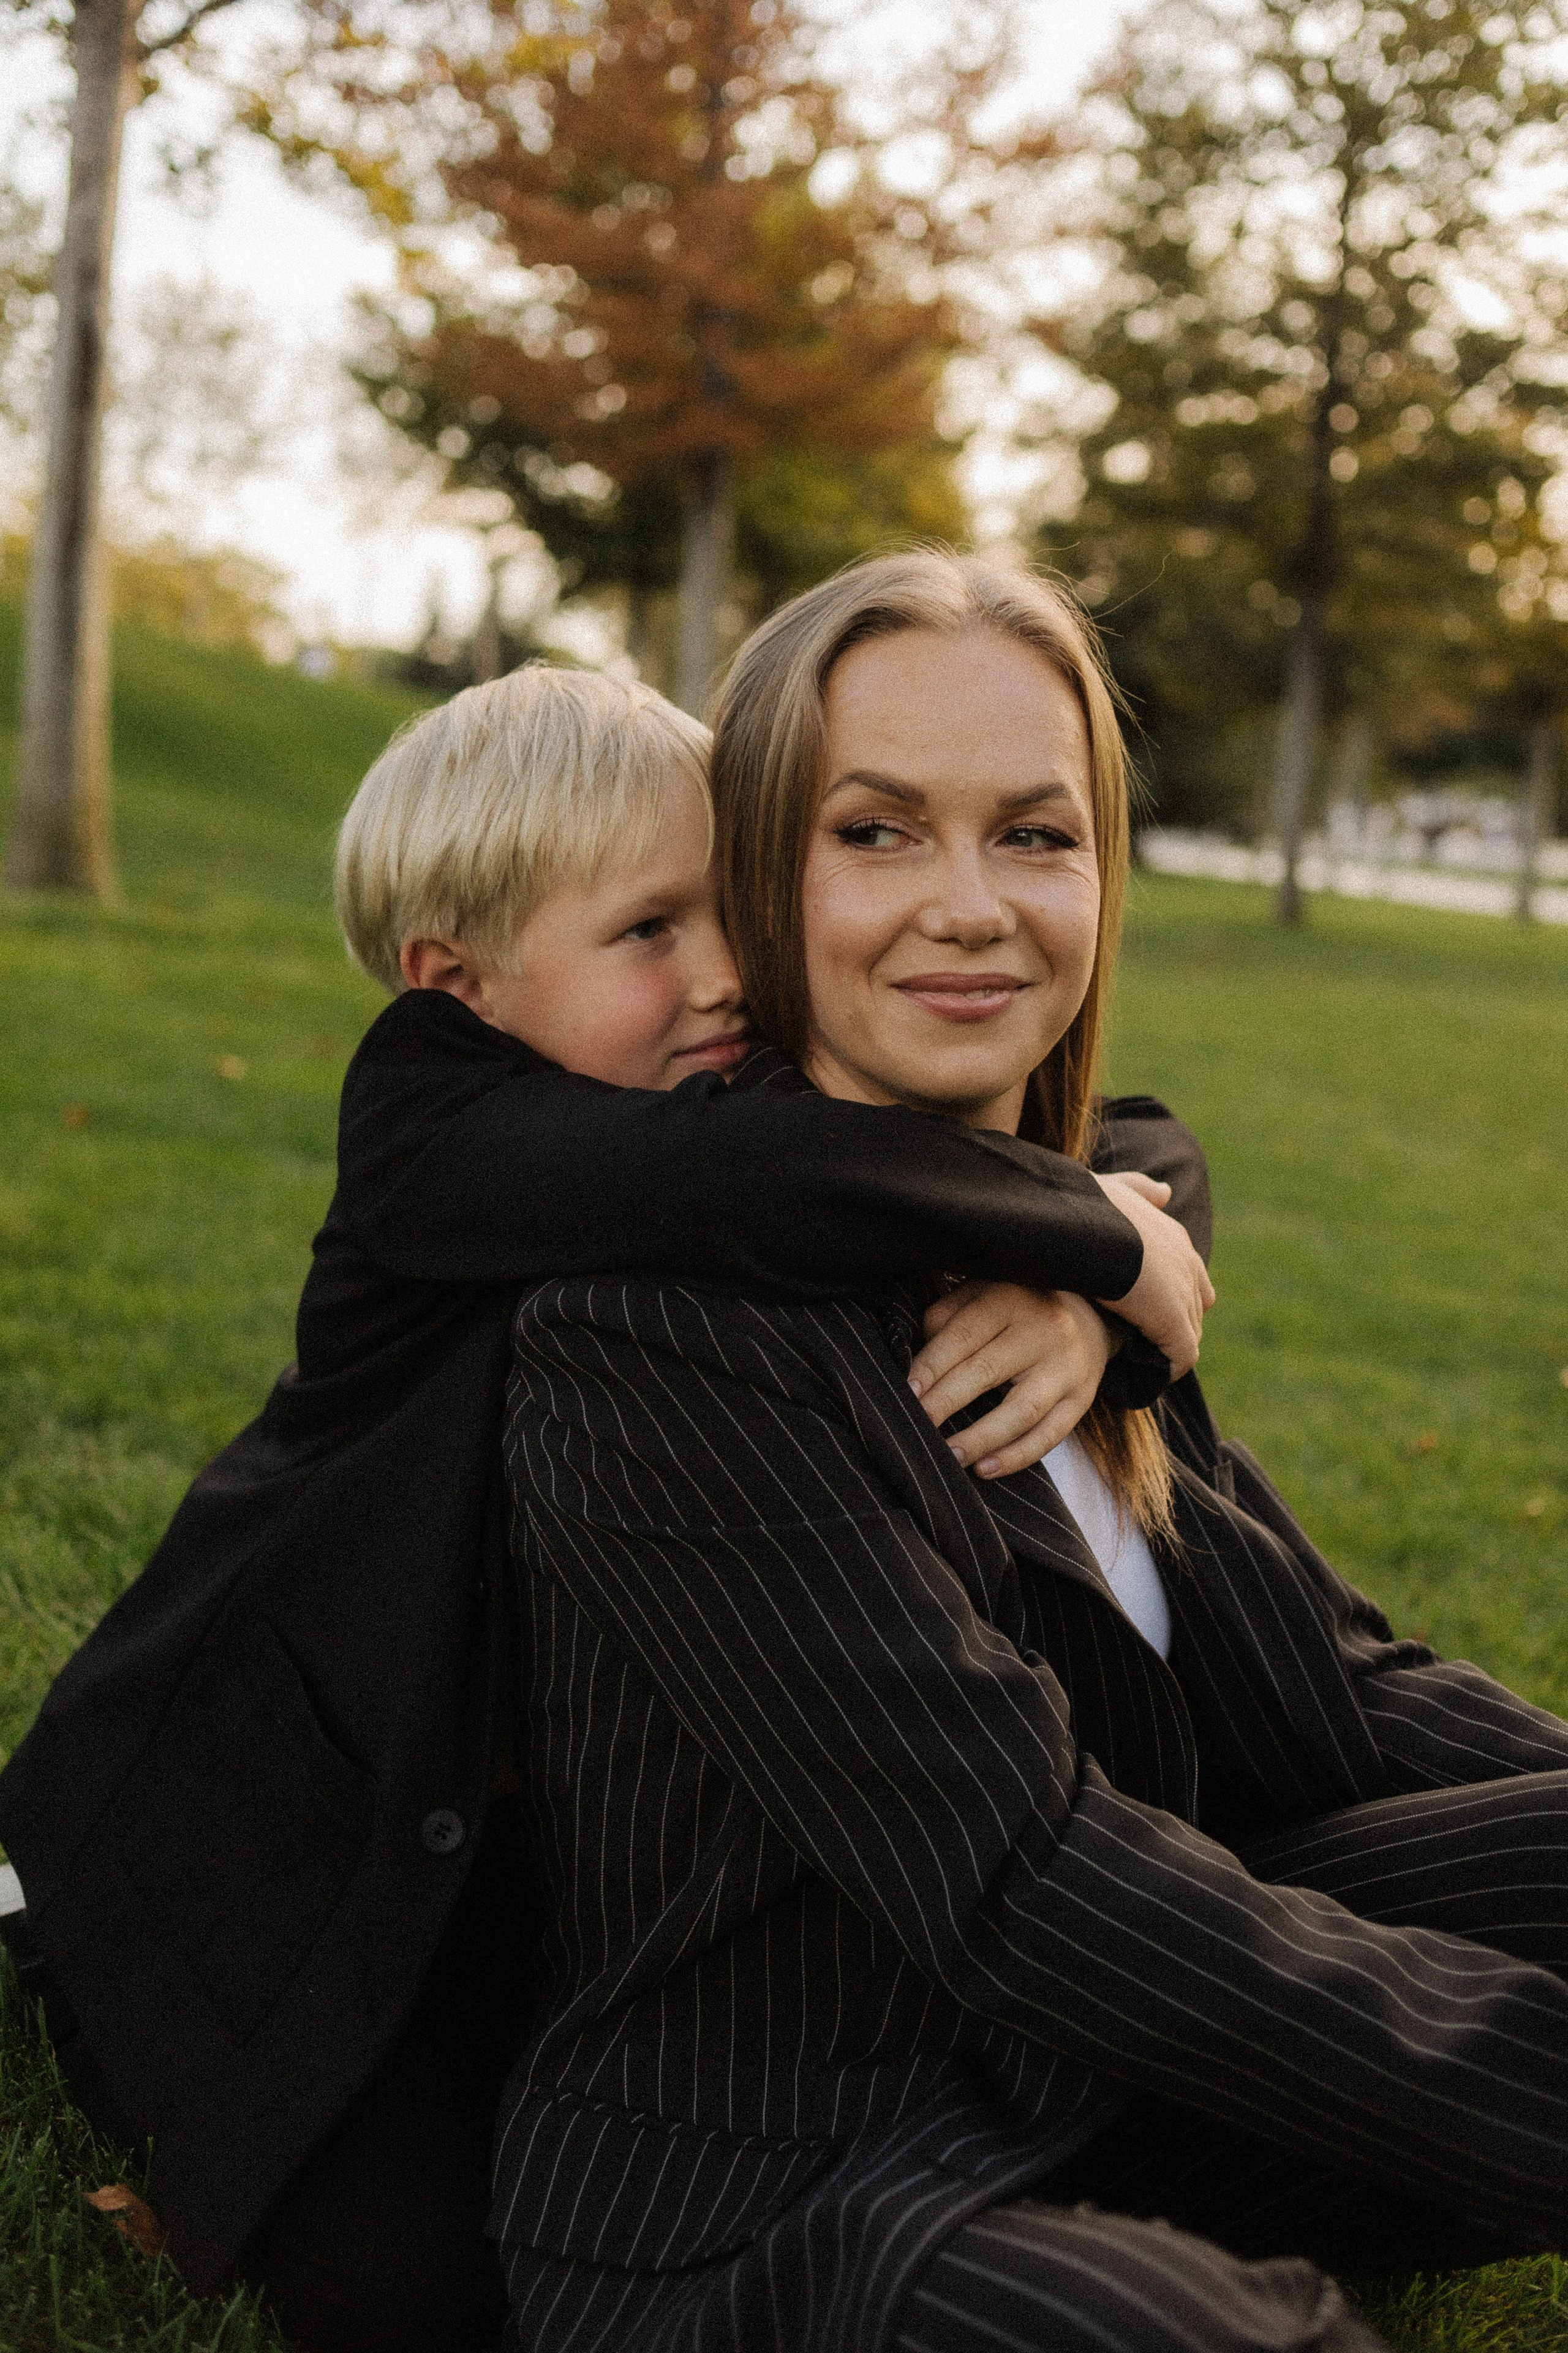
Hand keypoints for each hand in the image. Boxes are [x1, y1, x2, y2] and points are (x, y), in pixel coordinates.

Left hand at [908, 1282, 1115, 1479]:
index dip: (932, 1365)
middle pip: (987, 1371)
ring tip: (948, 1457)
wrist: (1089, 1315)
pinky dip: (1016, 1457)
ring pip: (1021, 1411)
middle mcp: (1043, 1331)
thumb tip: (918, 1364)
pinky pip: (1049, 1435)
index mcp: (1010, 1300)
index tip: (907, 1392)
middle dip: (947, 1402)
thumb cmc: (1016, 1308)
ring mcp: (1066, 1368)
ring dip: (980, 1439)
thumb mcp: (980, 1294)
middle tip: (917, 1425)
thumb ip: (946, 1319)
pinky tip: (984, 1469)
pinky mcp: (1081, 1399)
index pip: (964, 1335)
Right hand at [1095, 1170, 1214, 1377]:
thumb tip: (1166, 1192)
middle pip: (1194, 1308)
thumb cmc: (1087, 1207)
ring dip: (1168, 1350)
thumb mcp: (1115, 1188)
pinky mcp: (1174, 1322)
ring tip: (1141, 1364)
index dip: (1171, 1296)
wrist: (1081, 1226)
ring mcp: (1184, 1294)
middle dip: (1172, 1326)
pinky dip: (1168, 1369)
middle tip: (1140, 1342)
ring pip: (1189, 1334)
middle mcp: (1187, 1264)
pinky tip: (1147, 1377)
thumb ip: (1141, 1189)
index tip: (1144, 1310)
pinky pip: (1182, 1356)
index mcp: (1174, 1236)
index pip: (1190, 1275)